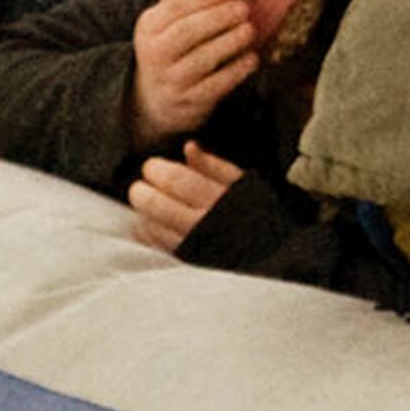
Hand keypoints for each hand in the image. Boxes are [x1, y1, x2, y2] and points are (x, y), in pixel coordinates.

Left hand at [128, 145, 244, 254]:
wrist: (268, 257)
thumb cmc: (255, 216)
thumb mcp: (244, 186)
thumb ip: (215, 166)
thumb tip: (189, 148)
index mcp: (220, 201)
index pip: (176, 180)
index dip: (157, 169)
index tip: (152, 167)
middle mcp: (205, 226)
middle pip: (156, 204)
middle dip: (141, 191)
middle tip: (142, 185)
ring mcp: (193, 248)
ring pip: (152, 226)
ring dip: (143, 212)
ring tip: (149, 203)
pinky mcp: (186, 263)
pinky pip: (155, 245)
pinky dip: (148, 231)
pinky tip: (153, 222)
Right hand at [130, 0, 258, 139]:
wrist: (153, 101)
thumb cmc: (168, 48)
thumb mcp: (164, 18)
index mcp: (148, 27)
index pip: (176, 7)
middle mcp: (155, 54)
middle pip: (188, 32)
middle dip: (218, 17)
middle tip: (244, 7)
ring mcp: (172, 80)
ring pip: (202, 59)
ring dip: (229, 43)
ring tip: (250, 30)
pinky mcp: (189, 102)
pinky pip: (214, 86)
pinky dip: (235, 72)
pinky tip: (252, 59)